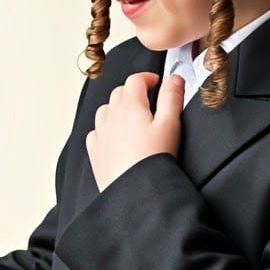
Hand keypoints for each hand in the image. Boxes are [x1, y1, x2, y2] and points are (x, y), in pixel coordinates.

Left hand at [86, 71, 184, 191]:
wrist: (133, 191)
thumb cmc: (153, 161)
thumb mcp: (170, 124)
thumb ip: (172, 98)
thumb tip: (175, 79)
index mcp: (129, 107)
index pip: (135, 80)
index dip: (147, 78)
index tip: (157, 82)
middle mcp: (110, 117)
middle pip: (119, 93)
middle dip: (134, 92)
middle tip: (149, 99)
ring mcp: (100, 134)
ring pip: (105, 110)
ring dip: (118, 108)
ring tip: (133, 117)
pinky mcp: (95, 151)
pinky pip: (96, 131)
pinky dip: (106, 128)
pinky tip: (116, 136)